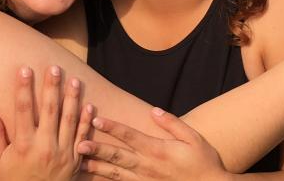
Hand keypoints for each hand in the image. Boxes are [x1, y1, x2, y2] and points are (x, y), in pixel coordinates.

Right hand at [0, 66, 93, 180]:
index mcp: (23, 145)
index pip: (23, 110)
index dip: (23, 88)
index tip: (24, 69)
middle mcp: (44, 146)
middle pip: (49, 110)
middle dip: (51, 87)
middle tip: (54, 68)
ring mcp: (62, 153)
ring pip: (69, 120)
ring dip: (72, 99)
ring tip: (74, 80)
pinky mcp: (75, 159)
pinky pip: (82, 136)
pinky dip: (86, 121)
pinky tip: (88, 105)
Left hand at [77, 108, 230, 180]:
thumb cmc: (204, 163)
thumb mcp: (193, 138)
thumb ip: (172, 123)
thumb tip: (153, 111)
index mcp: (158, 150)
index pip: (130, 136)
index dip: (112, 127)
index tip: (96, 119)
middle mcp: (148, 166)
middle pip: (118, 156)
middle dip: (97, 149)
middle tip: (79, 144)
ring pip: (116, 174)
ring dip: (97, 168)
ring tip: (81, 163)